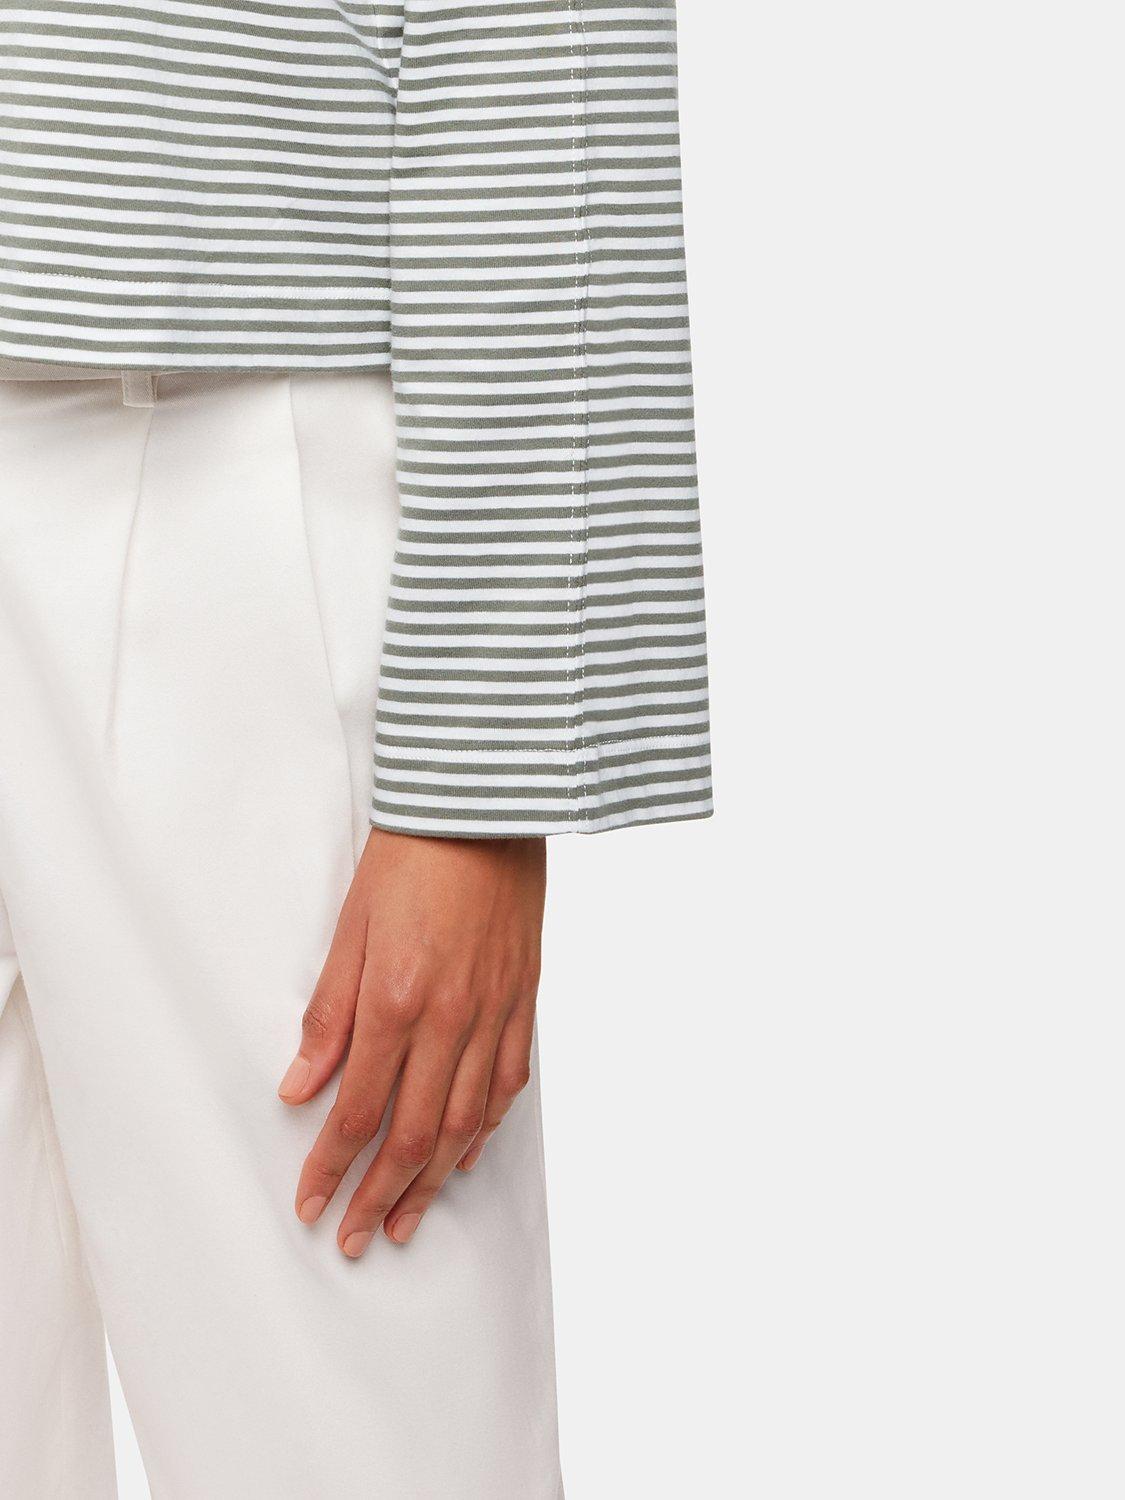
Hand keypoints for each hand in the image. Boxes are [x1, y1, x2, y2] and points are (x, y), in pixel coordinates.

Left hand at [278, 827, 545, 1256]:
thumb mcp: (351, 930)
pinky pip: (507, 1081)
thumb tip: (301, 1087)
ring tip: (407, 1220)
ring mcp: (495, 1012)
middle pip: (413, 1132)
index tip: (312, 1204)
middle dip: (380, 1195)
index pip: (359, 1109)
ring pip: (465, 1121)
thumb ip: (330, 1015)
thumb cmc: (411, 858)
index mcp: (399, 1000)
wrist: (483, 807)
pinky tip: (466, 1154)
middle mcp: (452, 1018)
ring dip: (432, 1179)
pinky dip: (487, 1128)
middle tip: (356, 1238)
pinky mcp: (524, 998)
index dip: (332, 1167)